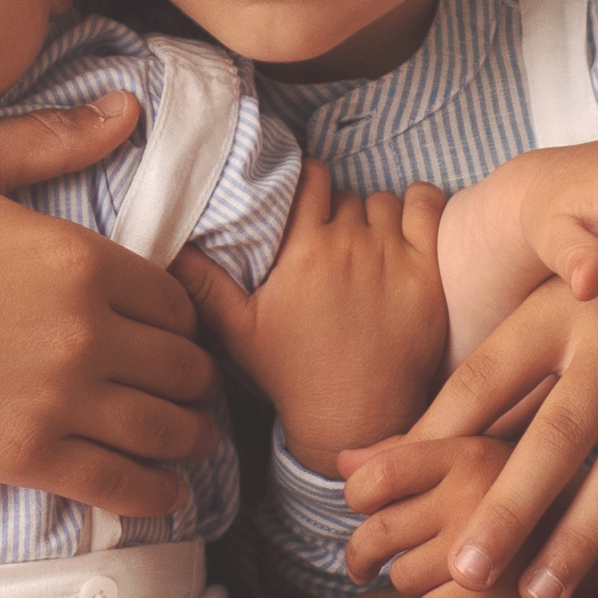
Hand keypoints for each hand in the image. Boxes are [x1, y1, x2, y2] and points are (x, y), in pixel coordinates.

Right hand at [0, 91, 216, 518]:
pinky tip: (165, 491)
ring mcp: (58, 399)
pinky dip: (157, 493)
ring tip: (187, 439)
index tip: (167, 331)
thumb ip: (49, 140)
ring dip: (189, 436)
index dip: (180, 317)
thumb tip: (125, 109)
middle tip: (183, 388)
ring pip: (169, 429)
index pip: (177, 301)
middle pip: (186, 368)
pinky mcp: (26, 456)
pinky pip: (122, 485)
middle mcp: (84, 332)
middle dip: (193, 378)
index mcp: (78, 260)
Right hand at [176, 162, 447, 473]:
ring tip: (368, 243)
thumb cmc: (295, 376)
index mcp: (303, 251)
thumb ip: (204, 284)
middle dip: (339, 210)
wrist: (355, 418)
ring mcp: (393, 258)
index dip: (307, 183)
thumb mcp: (240, 332)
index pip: (309, 179)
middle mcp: (348, 246)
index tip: (307, 202)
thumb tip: (169, 246)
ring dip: (376, 214)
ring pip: (384, 202)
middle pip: (346, 195)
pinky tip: (409, 219)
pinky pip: (427, 208)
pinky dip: (419, 204)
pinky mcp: (427, 274)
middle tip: (335, 240)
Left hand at [331, 437, 541, 597]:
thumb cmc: (535, 493)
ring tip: (438, 574)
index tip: (363, 513)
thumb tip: (343, 460)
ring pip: (402, 579)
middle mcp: (476, 491)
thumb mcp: (482, 456)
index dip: (356, 499)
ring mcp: (490, 545)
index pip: (375, 476)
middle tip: (362, 566)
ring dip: (410, 585)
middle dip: (361, 556)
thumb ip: (411, 455)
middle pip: (378, 533)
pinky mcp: (503, 592)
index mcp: (467, 450)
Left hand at [378, 246, 597, 597]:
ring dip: (583, 535)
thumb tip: (369, 454)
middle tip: (463, 571)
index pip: (486, 376)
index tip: (388, 493)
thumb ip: (488, 384)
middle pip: (556, 433)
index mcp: (561, 308)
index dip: (438, 433)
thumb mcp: (564, 311)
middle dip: (509, 507)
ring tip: (539, 595)